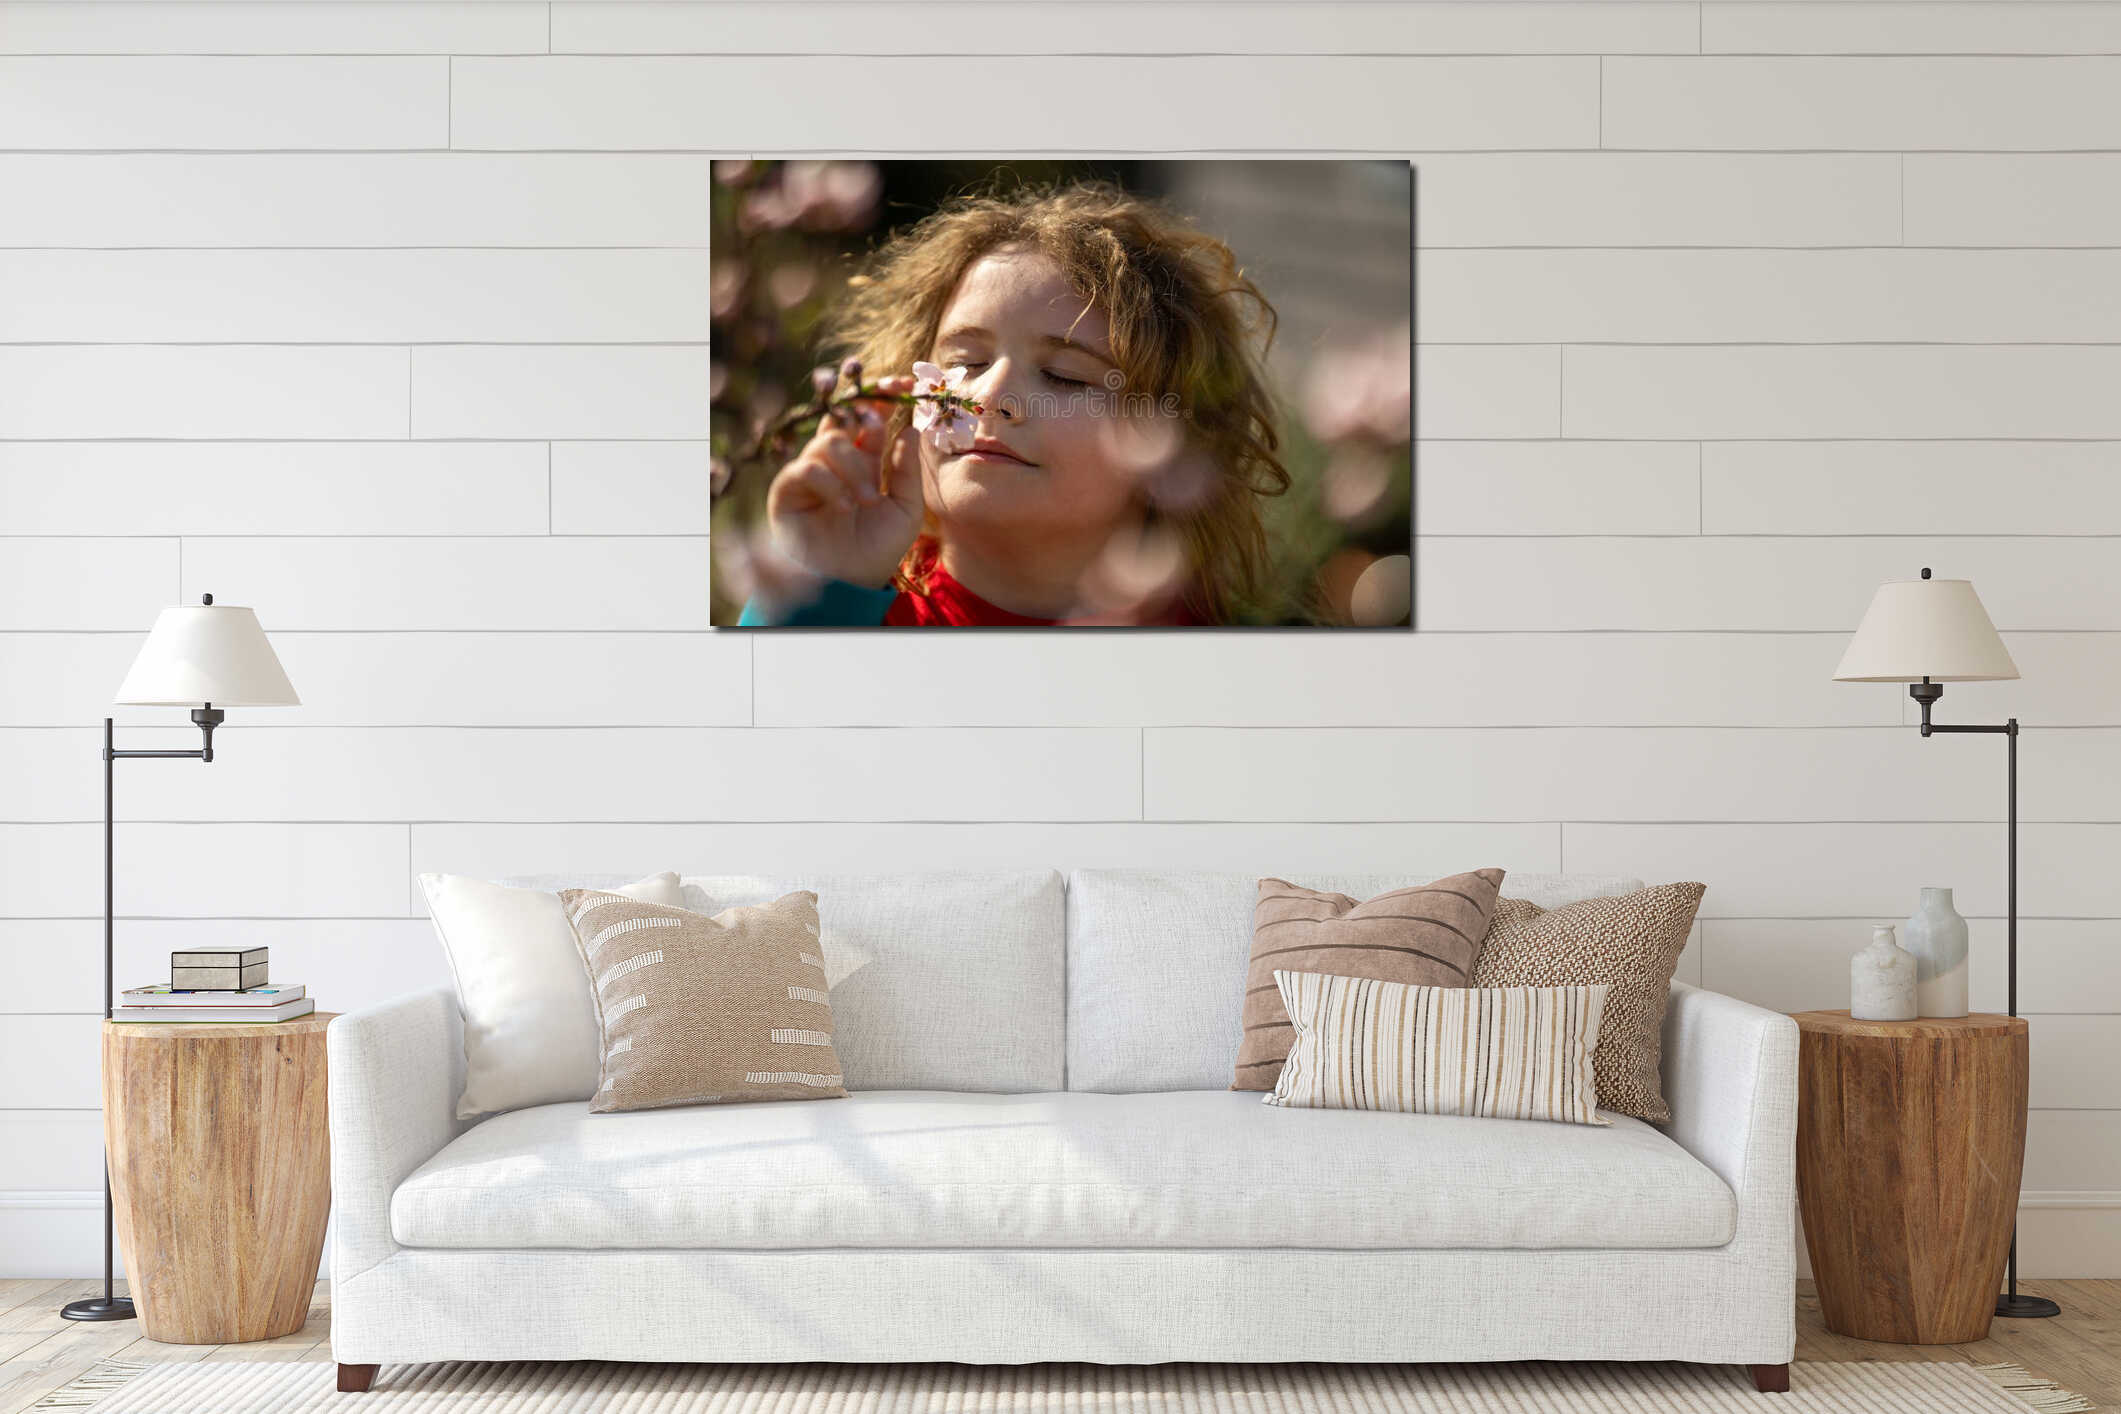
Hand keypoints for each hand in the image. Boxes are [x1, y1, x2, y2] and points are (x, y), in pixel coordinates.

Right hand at [763, 374, 923, 589]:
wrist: (852, 582)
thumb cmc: (880, 548)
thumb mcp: (906, 508)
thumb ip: (907, 470)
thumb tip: (910, 428)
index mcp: (865, 460)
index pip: (870, 419)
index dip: (882, 398)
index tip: (901, 385)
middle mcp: (835, 461)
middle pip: (843, 419)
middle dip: (862, 415)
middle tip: (879, 425)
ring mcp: (810, 472)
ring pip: (828, 443)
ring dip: (853, 469)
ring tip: (867, 500)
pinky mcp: (788, 490)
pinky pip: (806, 468)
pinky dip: (828, 483)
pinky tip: (844, 506)